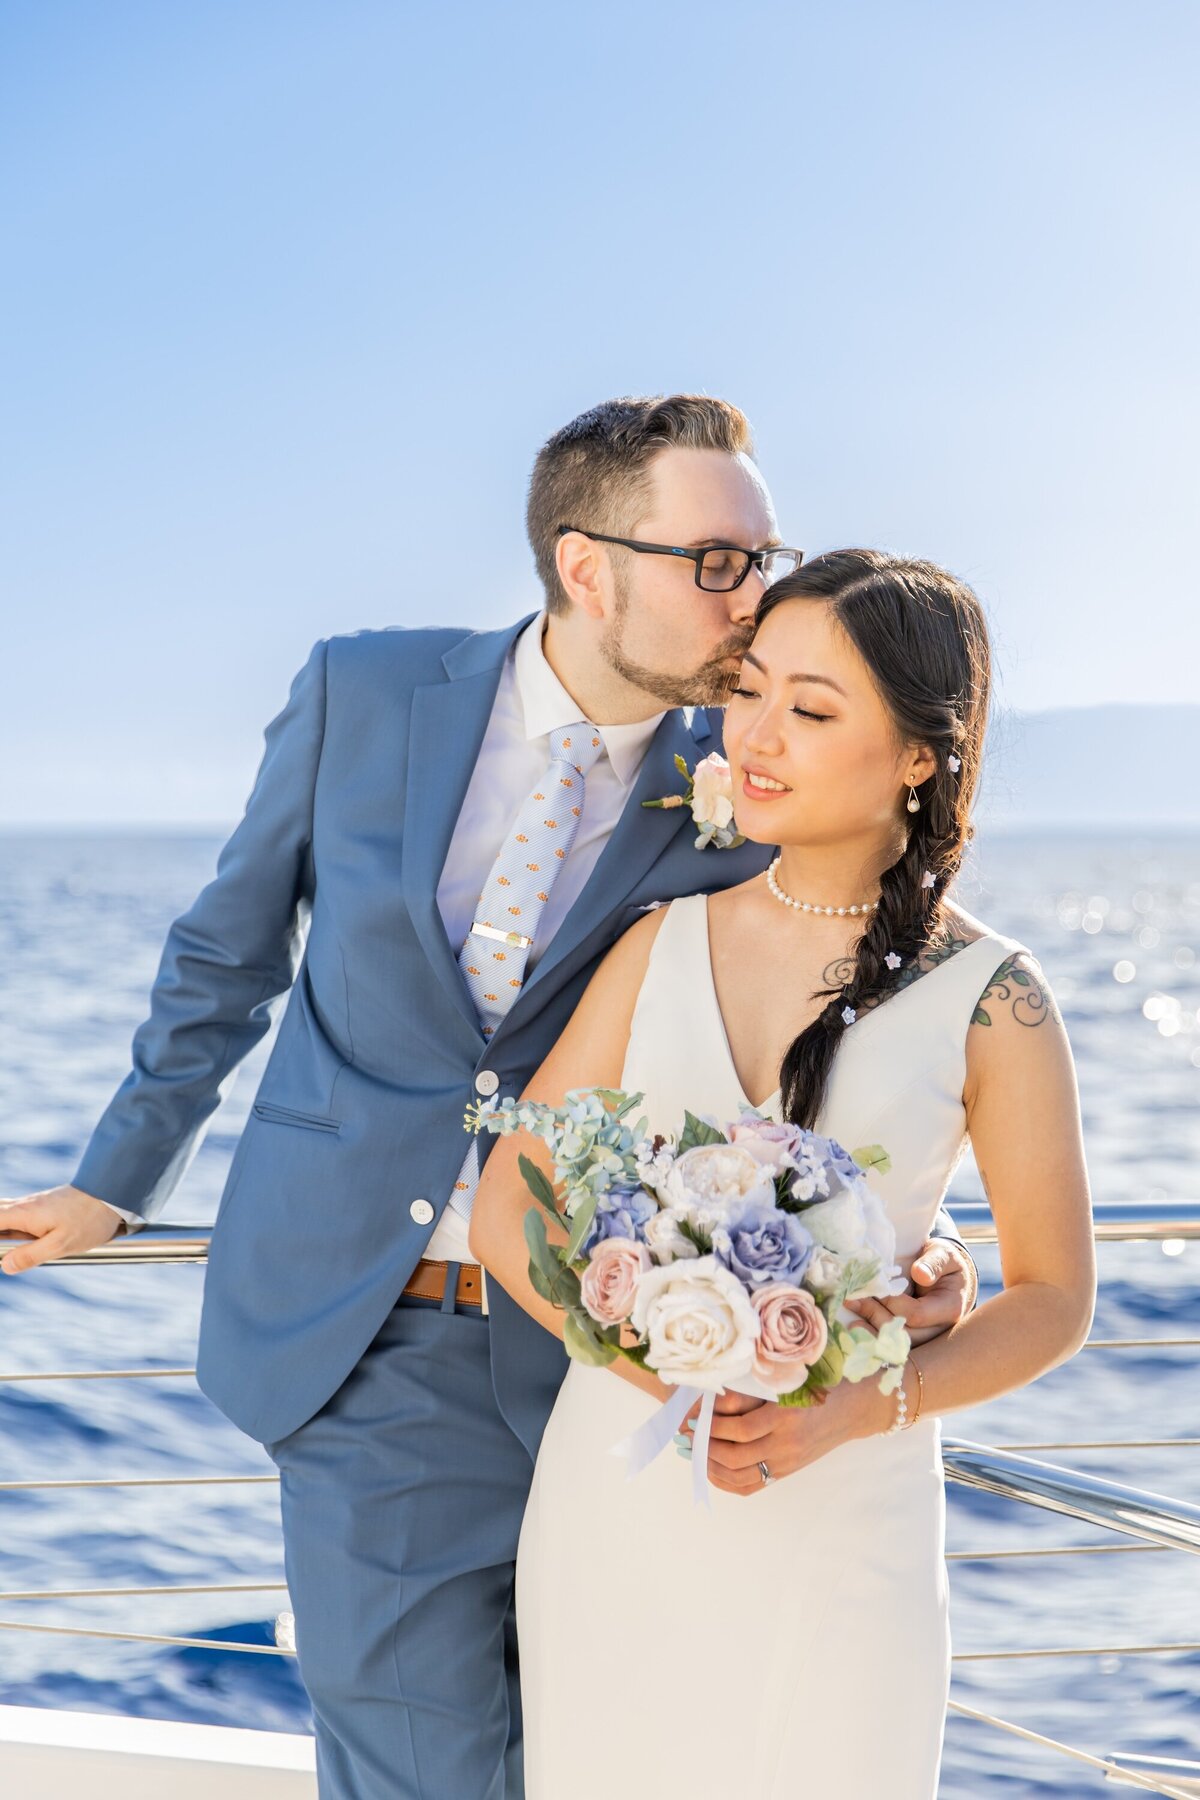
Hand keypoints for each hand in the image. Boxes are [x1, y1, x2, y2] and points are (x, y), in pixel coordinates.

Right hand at [0, 1186, 120, 1273]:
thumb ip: (31, 1255)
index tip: (0, 1254)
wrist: (113, 1193)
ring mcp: (33, 1205)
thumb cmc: (89, 1220)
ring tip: (11, 1248)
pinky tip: (19, 1239)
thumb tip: (5, 1265)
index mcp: (23, 1215)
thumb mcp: (61, 1245)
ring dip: (3, 1231)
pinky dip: (10, 1225)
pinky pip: (16, 1214)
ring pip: (4, 1213)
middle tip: (5, 1250)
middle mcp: (23, 1206)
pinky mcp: (43, 1206)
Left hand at [701, 1378, 886, 1495]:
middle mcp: (787, 1444)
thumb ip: (753, 1389)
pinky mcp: (786, 1471)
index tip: (693, 1414)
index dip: (712, 1424)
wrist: (853, 1409)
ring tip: (694, 1448)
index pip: (739, 1428)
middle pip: (735, 1455)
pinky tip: (711, 1468)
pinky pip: (751, 1486)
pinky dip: (726, 1481)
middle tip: (687, 1431)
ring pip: (739, 1474)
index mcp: (786, 1417)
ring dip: (711, 1463)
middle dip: (705, 1444)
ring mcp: (787, 1462)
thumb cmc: (820, 1385)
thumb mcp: (789, 1380)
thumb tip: (713, 1397)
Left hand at [843, 1237, 975, 1344]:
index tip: (874, 1287)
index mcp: (949, 1308)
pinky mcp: (912, 1340)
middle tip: (851, 1300)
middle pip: (904, 1335)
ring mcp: (925, 1338)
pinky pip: (891, 1345)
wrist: (947, 1276)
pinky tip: (856, 1329)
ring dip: (870, 1333)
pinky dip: (872, 1338)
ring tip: (851, 1318)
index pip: (916, 1314)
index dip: (892, 1302)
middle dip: (875, 1318)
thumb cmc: (944, 1263)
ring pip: (896, 1345)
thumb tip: (920, 1274)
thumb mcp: (943, 1255)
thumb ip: (934, 1263)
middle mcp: (938, 1330)